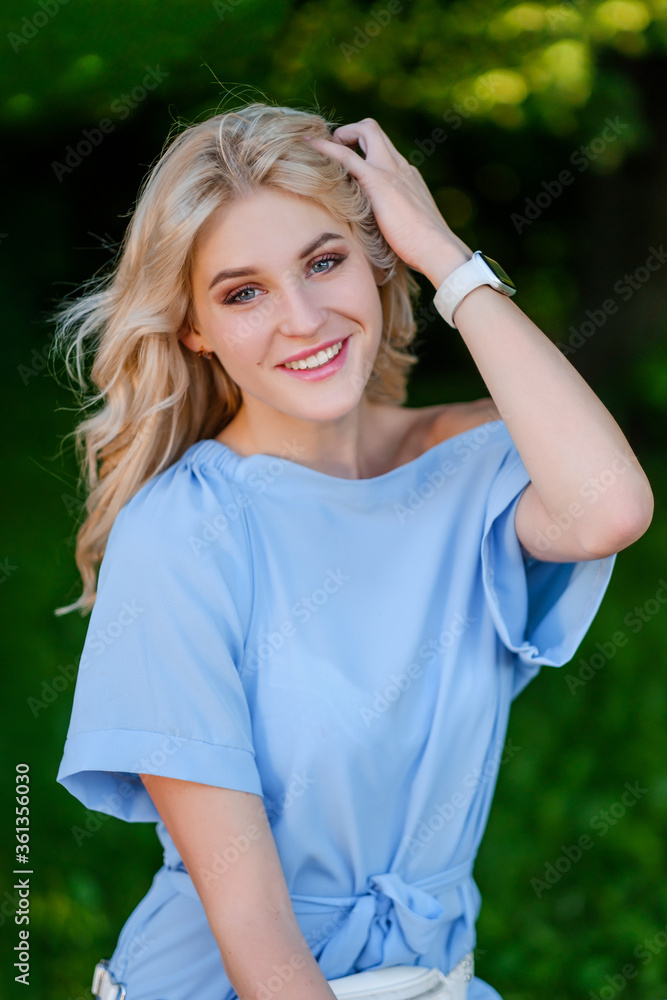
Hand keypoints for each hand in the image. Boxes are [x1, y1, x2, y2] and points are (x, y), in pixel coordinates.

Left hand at [306, 118, 472, 287]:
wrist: (436, 248)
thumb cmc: (423, 247)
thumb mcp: (407, 225)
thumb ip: (394, 219)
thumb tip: (380, 236)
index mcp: (408, 176)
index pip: (383, 148)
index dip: (362, 148)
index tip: (346, 160)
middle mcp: (400, 166)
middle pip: (374, 130)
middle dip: (350, 133)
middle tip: (333, 152)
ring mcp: (391, 170)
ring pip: (366, 131)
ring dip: (341, 135)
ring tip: (320, 148)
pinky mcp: (379, 181)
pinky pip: (348, 156)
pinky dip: (327, 148)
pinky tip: (310, 146)